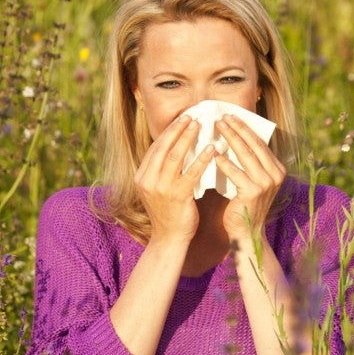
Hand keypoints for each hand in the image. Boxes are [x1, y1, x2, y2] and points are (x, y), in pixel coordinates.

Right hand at [134, 115, 214, 243]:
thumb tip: (175, 147)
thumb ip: (162, 170)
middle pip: (163, 147)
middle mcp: (148, 180)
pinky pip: (191, 172)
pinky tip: (212, 149)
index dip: (168, 132)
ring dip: (188, 138)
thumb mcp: (158, 188)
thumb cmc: (168, 213)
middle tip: (190, 115)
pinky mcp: (177, 195)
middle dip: (177, 129)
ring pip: (175, 156)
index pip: (155, 148)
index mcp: (141, 176)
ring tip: (199, 125)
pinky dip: (202, 158)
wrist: (169, 238)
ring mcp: (161, 188)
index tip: (181, 119)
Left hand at [213, 114, 286, 242]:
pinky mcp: (253, 192)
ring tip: (217, 127)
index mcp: (277, 169)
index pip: (260, 142)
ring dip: (231, 138)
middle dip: (238, 128)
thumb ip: (248, 163)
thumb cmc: (244, 205)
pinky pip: (236, 173)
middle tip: (222, 116)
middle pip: (254, 145)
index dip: (245, 128)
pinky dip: (225, 162)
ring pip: (246, 155)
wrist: (246, 232)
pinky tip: (214, 154)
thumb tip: (233, 137)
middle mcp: (275, 174)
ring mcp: (266, 183)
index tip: (231, 115)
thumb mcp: (251, 180)